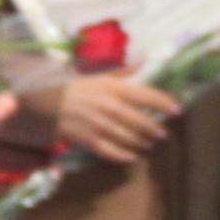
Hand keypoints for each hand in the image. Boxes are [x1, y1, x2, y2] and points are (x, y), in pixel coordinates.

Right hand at [36, 74, 181, 163]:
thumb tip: (143, 62)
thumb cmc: (71, 87)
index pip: (147, 95)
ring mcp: (98, 124)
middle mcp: (109, 106)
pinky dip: (123, 156)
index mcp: (113, 88)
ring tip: (150, 144)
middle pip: (140, 120)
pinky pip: (109, 151)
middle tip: (164, 133)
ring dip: (141, 142)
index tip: (178, 110)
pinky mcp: (87, 139)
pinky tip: (132, 157)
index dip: (164, 103)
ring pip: (128, 137)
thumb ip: (122, 73)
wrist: (41, 102)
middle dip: (155, 128)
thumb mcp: (97, 76)